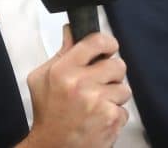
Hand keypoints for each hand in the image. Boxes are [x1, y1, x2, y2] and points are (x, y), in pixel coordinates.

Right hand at [19, 26, 131, 147]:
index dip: (107, 43)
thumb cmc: (47, 113)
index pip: (96, 41)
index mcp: (63, 70)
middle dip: (112, 74)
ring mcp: (98, 102)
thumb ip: (61, 53)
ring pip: (124, 88)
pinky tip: (98, 118)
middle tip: (99, 83)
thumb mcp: (42, 78)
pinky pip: (124, 109)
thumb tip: (71, 30)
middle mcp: (81, 84)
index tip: (108, 48)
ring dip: (114, 96)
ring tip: (96, 104)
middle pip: (117, 64)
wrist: (52, 147)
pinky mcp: (110, 118)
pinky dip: (114, 114)